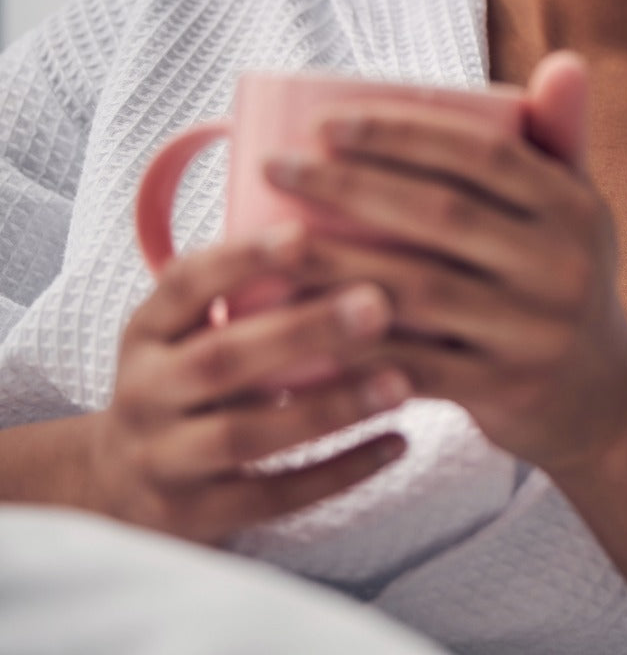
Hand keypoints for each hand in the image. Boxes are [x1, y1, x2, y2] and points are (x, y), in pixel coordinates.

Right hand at [91, 230, 411, 543]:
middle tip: (379, 304)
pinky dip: (339, 472)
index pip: (185, 285)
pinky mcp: (195, 519)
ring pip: (246, 435)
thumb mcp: (184, 336)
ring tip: (402, 382)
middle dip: (303, 331)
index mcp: (145, 334)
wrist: (111, 491)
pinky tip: (398, 444)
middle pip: (222, 360)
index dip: (241, 260)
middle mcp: (145, 394)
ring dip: (330, 408)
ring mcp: (164, 461)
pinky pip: (273, 498)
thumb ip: (245, 294)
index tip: (304, 234)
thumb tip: (351, 220)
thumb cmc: (184, 389)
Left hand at [262, 50, 626, 475]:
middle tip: (275, 166)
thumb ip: (561, 138)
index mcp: (575, 209)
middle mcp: (563, 266)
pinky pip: (413, 366)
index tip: (325, 122)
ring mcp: (534, 333)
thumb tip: (564, 59)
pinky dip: (351, 346)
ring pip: (417, 290)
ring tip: (267, 240)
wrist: (603, 401)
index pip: (483, 155)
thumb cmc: (563, 281)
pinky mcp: (504, 391)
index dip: (403, 134)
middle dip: (349, 185)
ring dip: (333, 262)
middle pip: (441, 215)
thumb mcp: (578, 213)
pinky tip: (295, 327)